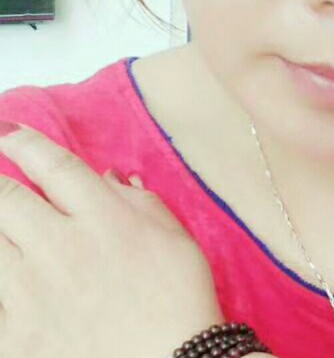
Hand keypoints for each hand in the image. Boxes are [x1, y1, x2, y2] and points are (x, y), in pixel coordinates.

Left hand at [0, 122, 226, 357]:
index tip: (8, 131)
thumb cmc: (181, 301)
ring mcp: (32, 293)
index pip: (53, 166)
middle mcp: (61, 246)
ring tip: (6, 225)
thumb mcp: (176, 239)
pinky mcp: (16, 336)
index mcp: (104, 218)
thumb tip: (109, 178)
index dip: (25, 142)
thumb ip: (140, 202)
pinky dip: (2, 283)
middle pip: (5, 199)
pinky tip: (11, 276)